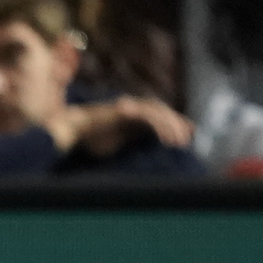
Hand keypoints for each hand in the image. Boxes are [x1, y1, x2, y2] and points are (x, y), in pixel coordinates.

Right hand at [51, 96, 191, 155]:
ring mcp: (129, 107)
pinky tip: (164, 138)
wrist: (73, 131)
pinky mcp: (124, 109)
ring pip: (157, 112)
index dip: (177, 124)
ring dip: (170, 126)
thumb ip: (136, 144)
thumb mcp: (120, 145)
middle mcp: (135, 109)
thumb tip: (153, 156)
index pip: (162, 117)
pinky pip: (146, 115)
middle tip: (184, 143)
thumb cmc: (93, 139)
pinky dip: (157, 125)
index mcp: (136, 117)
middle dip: (176, 126)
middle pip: (163, 112)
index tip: (189, 135)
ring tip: (176, 142)